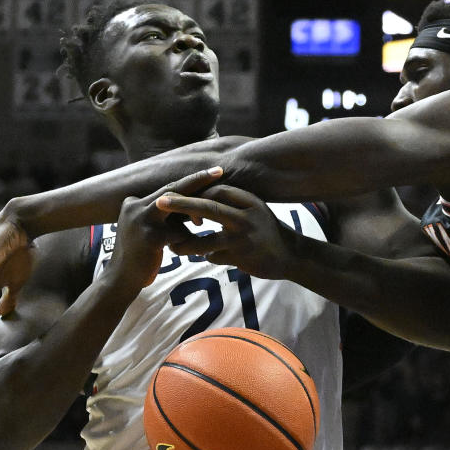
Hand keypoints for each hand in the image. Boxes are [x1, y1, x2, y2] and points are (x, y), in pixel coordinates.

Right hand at [106, 168, 225, 288]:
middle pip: (172, 189)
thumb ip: (164, 216)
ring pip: (177, 208)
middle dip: (197, 180)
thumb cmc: (141, 255)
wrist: (121, 279)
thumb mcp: (150, 229)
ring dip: (193, 216)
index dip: (190, 184)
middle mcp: (135, 207)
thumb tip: (194, 208)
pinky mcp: (149, 237)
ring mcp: (140, 221)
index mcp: (133, 202)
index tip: (211, 171)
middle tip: (219, 171)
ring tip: (199, 225)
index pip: (167, 189)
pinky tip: (178, 250)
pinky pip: (179, 233)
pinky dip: (185, 240)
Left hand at [157, 185, 293, 279]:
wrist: (290, 255)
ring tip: (174, 248)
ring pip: (205, 240)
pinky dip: (207, 257)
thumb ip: (231, 202)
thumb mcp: (253, 209)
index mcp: (249, 202)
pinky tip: (206, 258)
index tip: (174, 194)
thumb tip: (200, 194)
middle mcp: (246, 218)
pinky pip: (214, 257)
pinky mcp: (241, 258)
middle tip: (159, 203)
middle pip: (208, 208)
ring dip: (186, 244)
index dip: (193, 193)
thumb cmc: (266, 230)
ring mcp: (243, 239)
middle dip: (181, 204)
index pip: (215, 191)